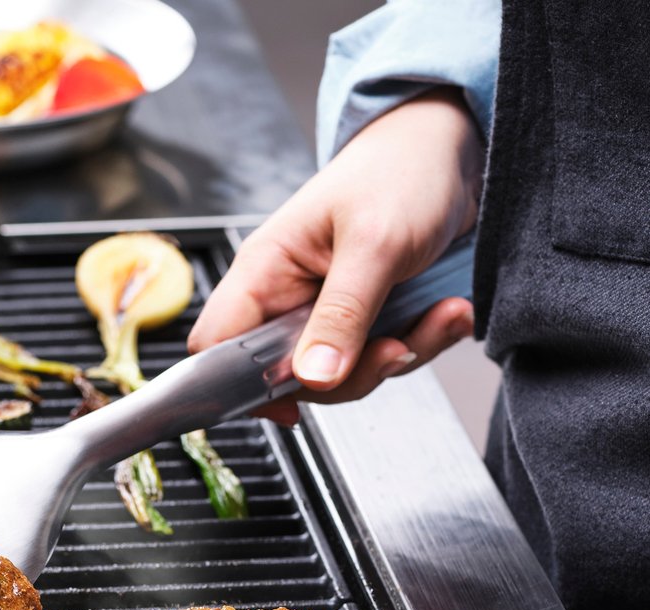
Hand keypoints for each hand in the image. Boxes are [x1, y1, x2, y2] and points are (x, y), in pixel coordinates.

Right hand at [188, 89, 483, 424]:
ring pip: (341, 377)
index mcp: (265, 272)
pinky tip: (449, 311)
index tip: (293, 400)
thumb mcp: (374, 243)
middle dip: (348, 376)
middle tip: (394, 347)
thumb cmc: (402, 170)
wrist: (456, 147)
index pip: (217, 346)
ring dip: (399, 356)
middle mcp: (288, 299)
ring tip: (443, 314)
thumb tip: (313, 378)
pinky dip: (422, 343)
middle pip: (286, 378)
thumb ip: (342, 315)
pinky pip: (381, 359)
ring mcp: (327, 313)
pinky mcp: (366, 321)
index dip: (241, 384)